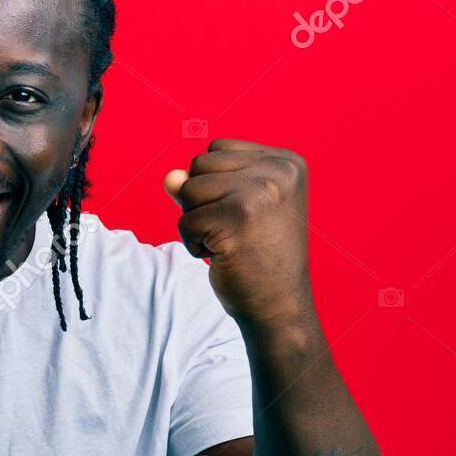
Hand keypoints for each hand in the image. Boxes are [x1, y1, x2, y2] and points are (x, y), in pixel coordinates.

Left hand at [164, 139, 313, 328]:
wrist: (279, 305)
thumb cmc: (257, 256)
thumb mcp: (233, 210)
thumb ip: (200, 185)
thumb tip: (169, 178)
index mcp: (286, 162)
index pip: (216, 149)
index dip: (215, 186)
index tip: (246, 215)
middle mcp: (278, 171)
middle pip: (199, 165)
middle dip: (202, 202)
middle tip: (237, 232)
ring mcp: (259, 193)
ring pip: (188, 190)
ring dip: (196, 222)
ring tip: (230, 242)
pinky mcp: (237, 219)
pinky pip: (185, 221)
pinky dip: (193, 244)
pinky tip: (223, 257)